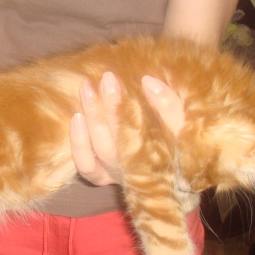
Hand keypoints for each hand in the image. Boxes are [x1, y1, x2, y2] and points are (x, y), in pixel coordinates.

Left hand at [69, 73, 184, 185]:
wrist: (160, 169)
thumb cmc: (169, 135)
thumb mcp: (177, 119)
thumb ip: (168, 103)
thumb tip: (148, 81)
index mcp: (170, 152)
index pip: (166, 128)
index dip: (157, 105)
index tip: (145, 79)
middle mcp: (145, 168)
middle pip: (126, 138)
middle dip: (114, 107)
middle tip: (107, 78)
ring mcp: (121, 174)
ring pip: (103, 149)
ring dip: (94, 118)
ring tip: (87, 88)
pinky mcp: (101, 177)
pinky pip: (86, 166)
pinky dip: (79, 144)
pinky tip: (76, 117)